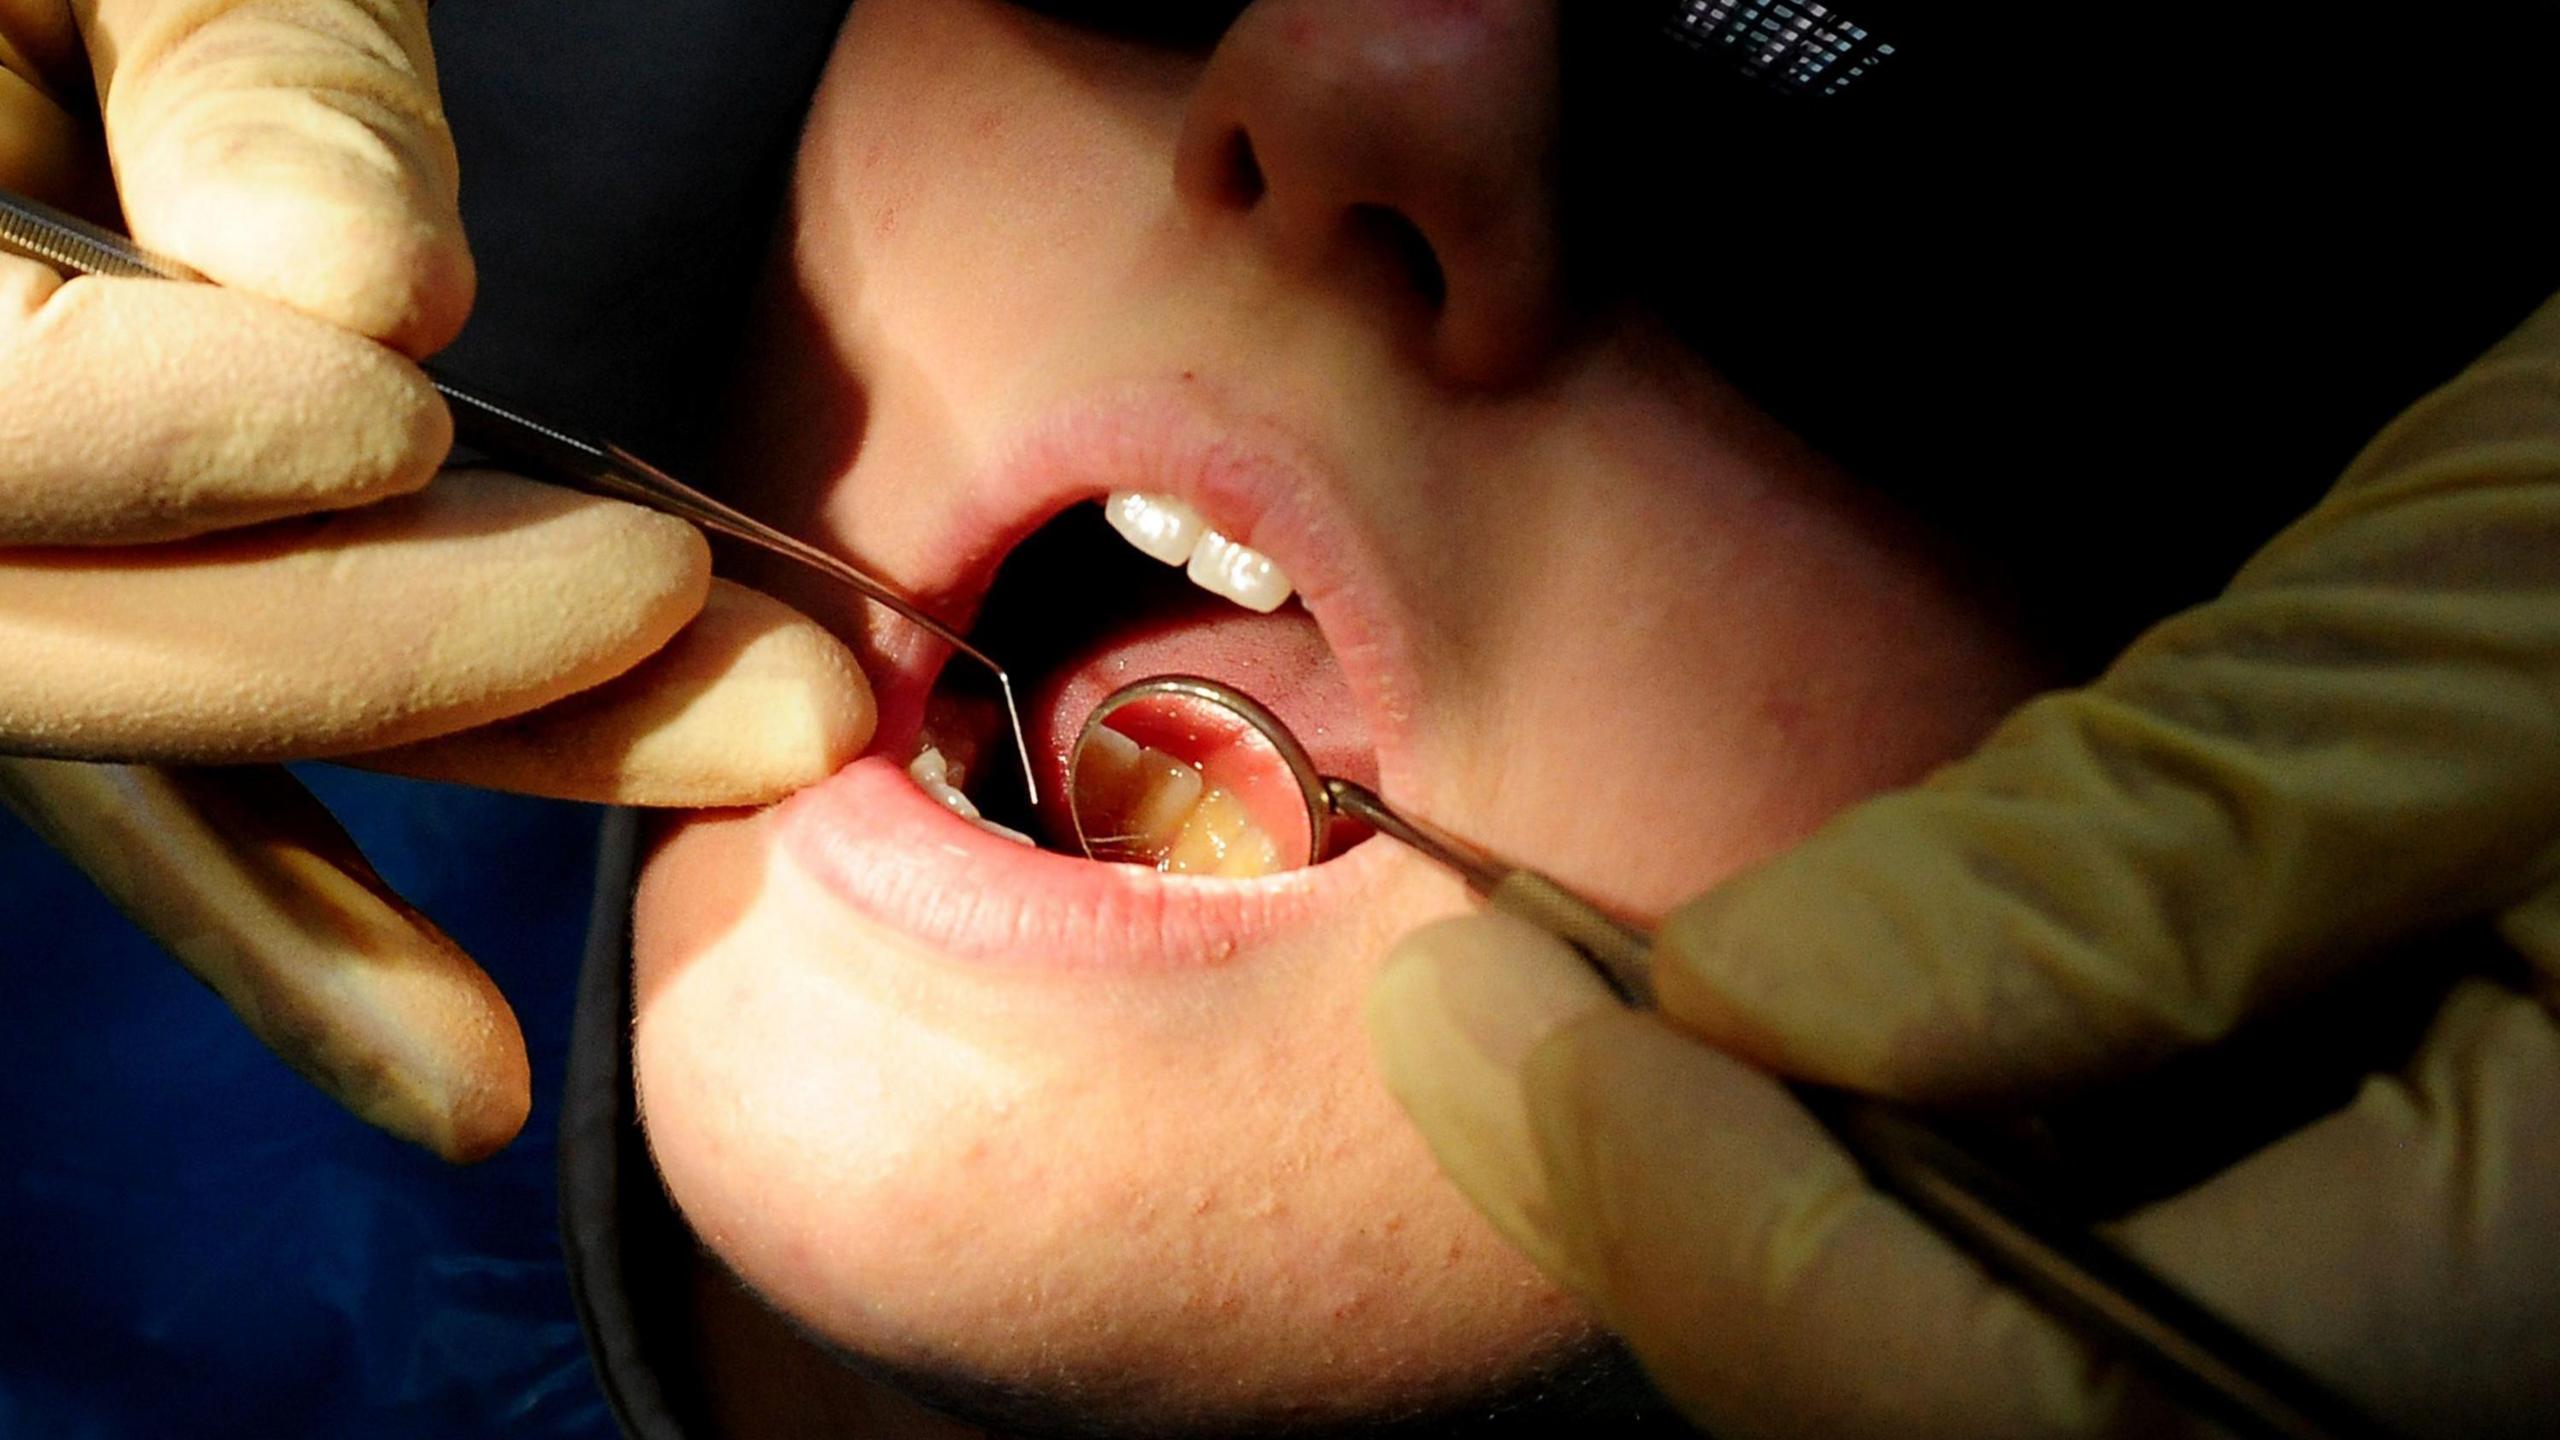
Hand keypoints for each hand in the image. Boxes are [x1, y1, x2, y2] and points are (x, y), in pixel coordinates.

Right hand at [0, 1, 872, 1157]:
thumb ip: (240, 68)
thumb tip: (354, 299)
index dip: (153, 442)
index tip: (397, 420)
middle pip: (62, 637)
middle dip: (400, 650)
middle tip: (717, 627)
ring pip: (161, 726)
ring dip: (479, 762)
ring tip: (762, 758)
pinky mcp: (83, 620)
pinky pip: (159, 792)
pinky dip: (299, 926)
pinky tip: (453, 1075)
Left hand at [1368, 290, 2559, 1437]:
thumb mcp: (2477, 655)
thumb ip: (2142, 870)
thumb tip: (1754, 1000)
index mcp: (2550, 1271)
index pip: (2034, 1399)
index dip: (1725, 1243)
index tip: (1502, 1017)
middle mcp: (2461, 1352)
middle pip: (1967, 1418)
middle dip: (1692, 1250)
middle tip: (1486, 1041)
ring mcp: (2392, 1299)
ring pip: (1992, 1358)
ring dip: (1752, 1217)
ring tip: (1564, 1040)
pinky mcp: (2348, 1226)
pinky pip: (2068, 1267)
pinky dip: (1868, 1169)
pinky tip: (1769, 1048)